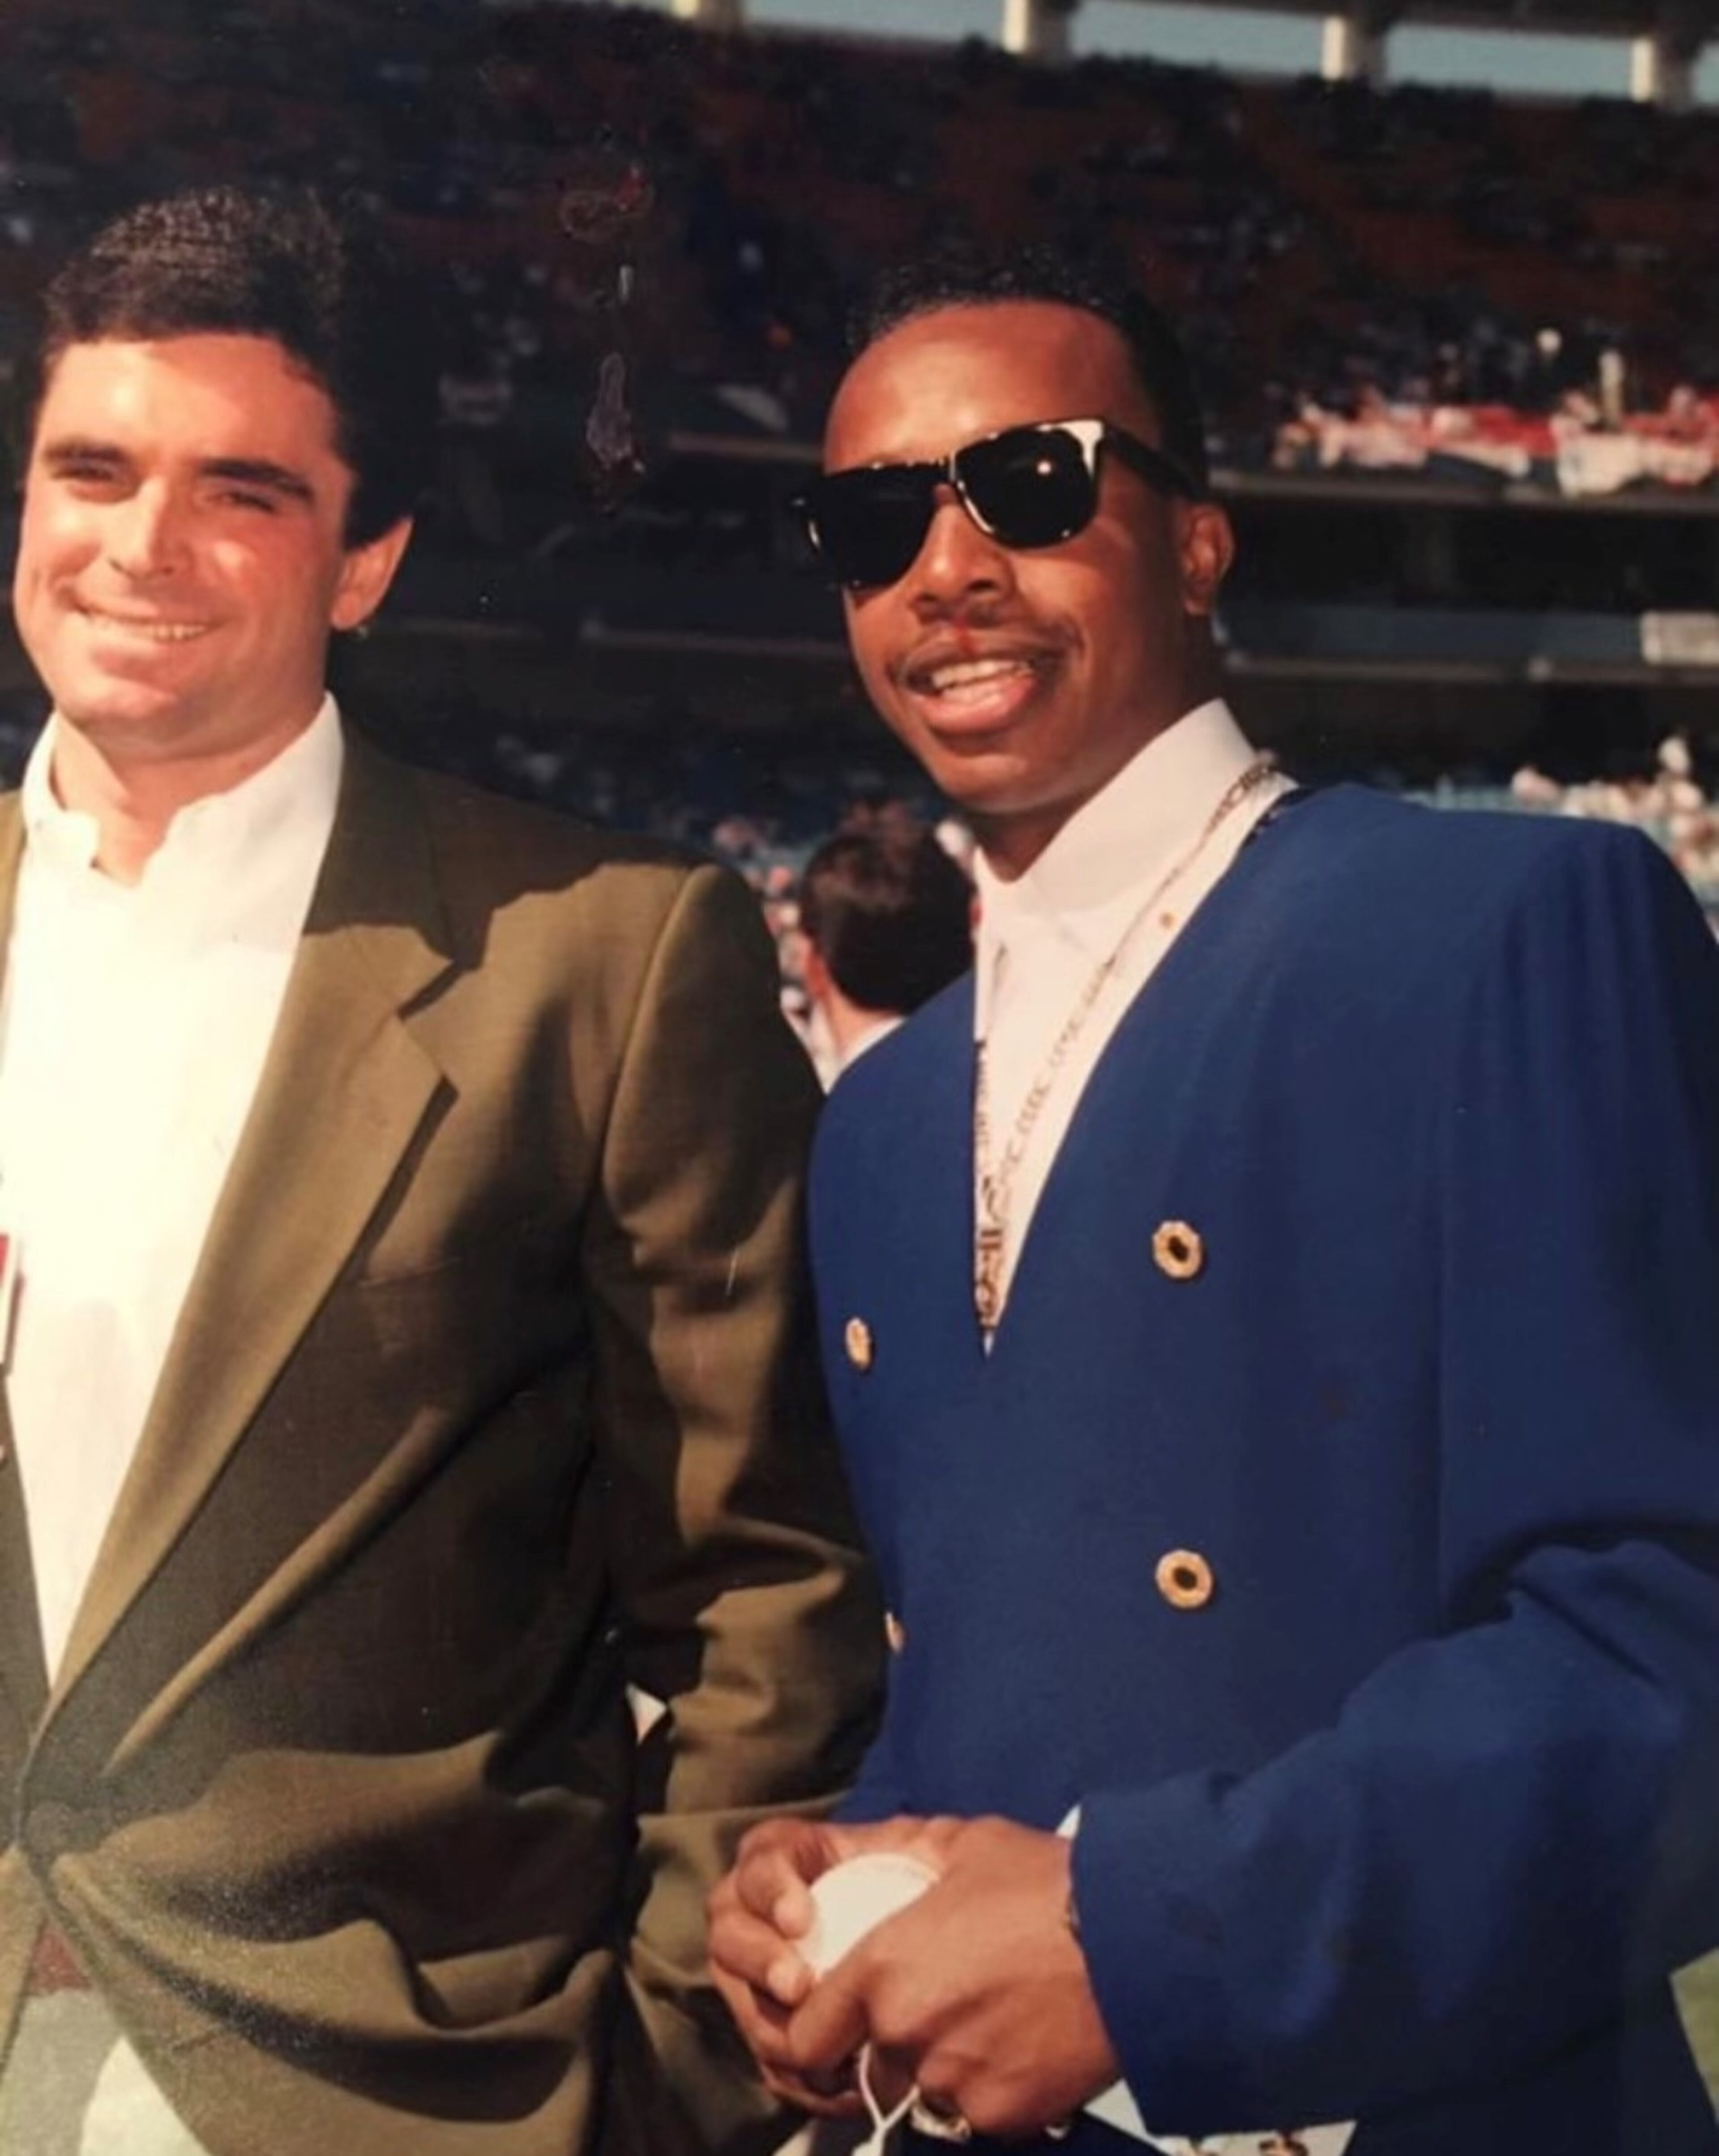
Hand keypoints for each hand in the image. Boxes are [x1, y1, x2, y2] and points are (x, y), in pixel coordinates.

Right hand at [707, 1813, 957, 2114]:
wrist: (935, 1961)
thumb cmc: (926, 1894)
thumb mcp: (930, 1856)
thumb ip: (926, 1846)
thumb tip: (940, 1850)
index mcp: (798, 1858)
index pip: (762, 1856)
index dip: (769, 1887)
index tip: (800, 1920)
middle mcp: (762, 1913)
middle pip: (730, 1928)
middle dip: (758, 1959)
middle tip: (798, 1986)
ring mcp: (761, 1975)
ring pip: (740, 1998)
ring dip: (771, 2025)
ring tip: (816, 2047)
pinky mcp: (776, 2030)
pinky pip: (767, 2058)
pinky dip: (799, 2076)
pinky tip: (840, 2085)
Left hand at [785, 1817, 1120, 2139]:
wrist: (1130, 1938)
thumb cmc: (1046, 1883)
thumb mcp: (965, 1847)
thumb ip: (910, 1866)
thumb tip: (889, 1859)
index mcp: (881, 1971)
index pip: (808, 2037)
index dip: (818, 2033)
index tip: (837, 2025)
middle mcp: (906, 2034)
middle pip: (873, 2066)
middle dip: (895, 2044)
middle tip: (944, 2007)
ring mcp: (954, 2082)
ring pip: (927, 2090)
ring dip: (946, 2065)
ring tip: (993, 2019)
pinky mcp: (1003, 2115)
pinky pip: (978, 2110)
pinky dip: (992, 2086)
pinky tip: (1023, 2043)